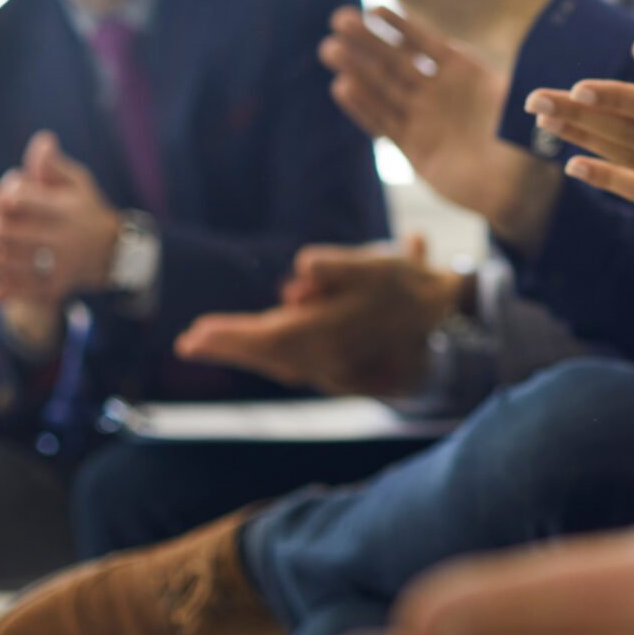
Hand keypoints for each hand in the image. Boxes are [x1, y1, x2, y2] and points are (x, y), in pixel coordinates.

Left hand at [0, 131, 122, 309]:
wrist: (115, 253)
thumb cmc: (87, 211)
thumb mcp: (79, 184)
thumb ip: (54, 166)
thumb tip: (42, 141)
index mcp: (68, 207)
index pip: (23, 198)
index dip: (6, 196)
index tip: (2, 199)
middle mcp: (66, 236)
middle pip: (12, 233)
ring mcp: (62, 264)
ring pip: (14, 264)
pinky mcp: (58, 286)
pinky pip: (24, 290)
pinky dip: (6, 291)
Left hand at [175, 236, 464, 397]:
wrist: (444, 311)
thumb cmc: (406, 281)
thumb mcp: (377, 263)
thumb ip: (337, 265)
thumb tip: (299, 271)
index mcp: (334, 334)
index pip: (270, 338)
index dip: (231, 337)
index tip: (195, 336)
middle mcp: (330, 359)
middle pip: (269, 355)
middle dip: (230, 346)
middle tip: (190, 343)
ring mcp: (337, 369)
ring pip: (282, 362)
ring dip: (248, 352)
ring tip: (212, 343)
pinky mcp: (343, 371)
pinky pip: (297, 365)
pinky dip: (274, 357)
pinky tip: (260, 348)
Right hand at [322, 7, 559, 249]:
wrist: (517, 190)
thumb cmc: (526, 144)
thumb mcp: (522, 105)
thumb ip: (510, 82)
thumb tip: (508, 53)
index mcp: (467, 74)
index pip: (428, 44)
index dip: (403, 26)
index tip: (375, 8)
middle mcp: (440, 92)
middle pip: (398, 61)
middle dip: (369, 40)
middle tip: (339, 18)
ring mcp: (424, 118)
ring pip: (384, 88)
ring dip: (357, 69)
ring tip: (329, 48)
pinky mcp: (413, 146)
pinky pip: (384, 122)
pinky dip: (364, 107)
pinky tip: (342, 87)